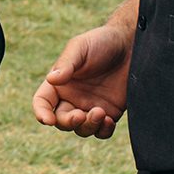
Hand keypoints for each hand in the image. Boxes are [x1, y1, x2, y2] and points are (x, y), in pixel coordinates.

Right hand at [32, 20, 132, 138]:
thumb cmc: (101, 42)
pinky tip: (109, 121)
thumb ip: (66, 64)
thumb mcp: (80, 48)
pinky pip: (101, 132)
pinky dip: (102, 131)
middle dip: (68, 122)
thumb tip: (51, 79)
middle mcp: (72, 98)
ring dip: (87, 126)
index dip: (41, 112)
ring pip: (81, 129)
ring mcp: (90, 107)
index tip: (48, 120)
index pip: (43, 101)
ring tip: (100, 113)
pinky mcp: (109, 114)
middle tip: (80, 115)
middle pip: (61, 120)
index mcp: (60, 83)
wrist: (131, 46)